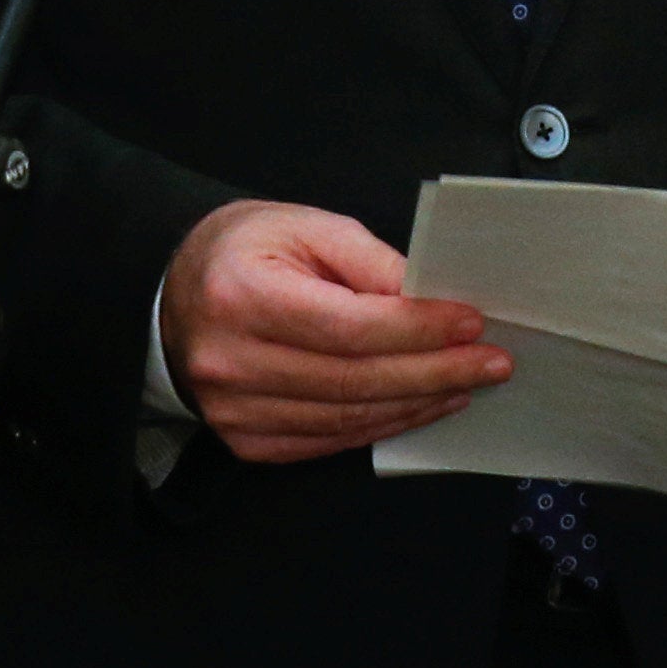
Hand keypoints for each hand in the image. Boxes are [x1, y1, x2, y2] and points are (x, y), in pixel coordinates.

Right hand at [161, 200, 508, 463]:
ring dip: (417, 403)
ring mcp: (234, 411)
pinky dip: (382, 425)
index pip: (350, 327)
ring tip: (465, 382)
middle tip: (492, 363)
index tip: (472, 323)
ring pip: (347, 418)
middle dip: (435, 372)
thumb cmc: (244, 251)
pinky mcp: (245, 441)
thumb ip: (369, 261)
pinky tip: (419, 404)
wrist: (174, 295)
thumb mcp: (305, 226)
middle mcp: (231, 361)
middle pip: (355, 380)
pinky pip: (328, 441)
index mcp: (242, 296)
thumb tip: (430, 297)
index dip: (418, 329)